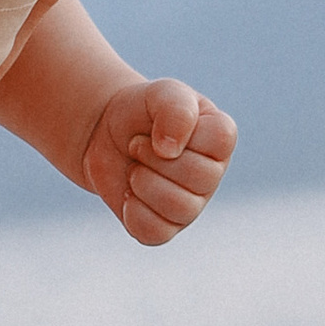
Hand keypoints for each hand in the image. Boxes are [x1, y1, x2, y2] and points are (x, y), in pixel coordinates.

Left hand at [80, 78, 237, 247]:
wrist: (104, 135)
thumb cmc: (142, 112)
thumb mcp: (160, 93)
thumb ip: (176, 108)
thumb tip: (170, 151)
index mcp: (219, 140)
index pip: (220, 140)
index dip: (179, 131)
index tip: (157, 124)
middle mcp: (211, 176)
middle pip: (200, 178)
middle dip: (154, 157)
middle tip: (137, 145)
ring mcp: (190, 205)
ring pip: (179, 208)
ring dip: (143, 182)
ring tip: (135, 169)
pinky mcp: (163, 227)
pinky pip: (154, 232)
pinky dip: (132, 211)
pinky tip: (129, 194)